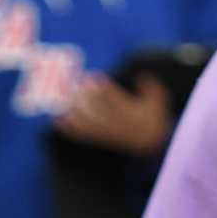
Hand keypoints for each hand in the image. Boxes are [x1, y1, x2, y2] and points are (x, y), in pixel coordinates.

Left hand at [55, 74, 171, 155]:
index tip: (94, 77)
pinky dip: (68, 128)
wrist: (148, 143)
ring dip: (75, 110)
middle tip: (76, 83)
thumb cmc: (151, 115)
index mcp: (130, 113)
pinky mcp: (98, 138)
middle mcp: (117, 124)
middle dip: (86, 96)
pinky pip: (81, 135)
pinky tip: (58, 119)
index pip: (115, 100)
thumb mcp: (158, 100)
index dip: (103, 88)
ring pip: (87, 122)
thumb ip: (151, 86)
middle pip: (98, 110)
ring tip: (65, 98)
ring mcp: (106, 133)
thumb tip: (143, 74)